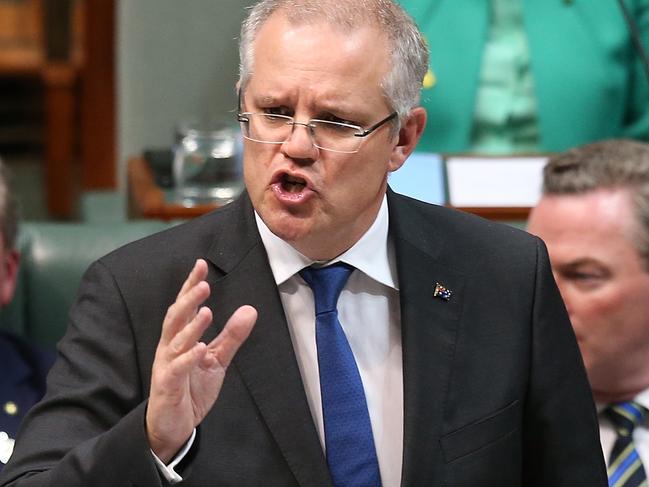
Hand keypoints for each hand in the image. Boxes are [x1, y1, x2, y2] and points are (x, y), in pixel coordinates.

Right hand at [146, 259, 256, 462]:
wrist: (174, 425)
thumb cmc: (190, 388)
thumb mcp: (217, 359)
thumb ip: (232, 336)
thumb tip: (250, 310)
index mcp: (180, 338)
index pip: (185, 306)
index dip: (191, 285)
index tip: (201, 265)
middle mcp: (169, 347)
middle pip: (176, 318)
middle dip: (189, 300)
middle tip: (204, 284)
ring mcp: (166, 365)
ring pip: (176, 341)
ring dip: (191, 326)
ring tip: (207, 311)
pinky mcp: (167, 385)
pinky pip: (176, 369)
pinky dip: (188, 358)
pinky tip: (200, 348)